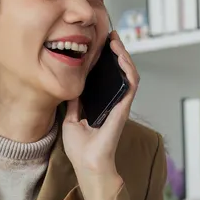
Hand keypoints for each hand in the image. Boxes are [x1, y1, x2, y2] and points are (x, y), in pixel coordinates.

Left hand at [62, 31, 139, 199]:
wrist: (87, 164)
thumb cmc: (81, 149)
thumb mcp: (70, 119)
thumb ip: (73, 103)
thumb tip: (68, 88)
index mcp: (102, 104)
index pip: (106, 77)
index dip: (105, 60)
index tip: (99, 44)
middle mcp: (114, 102)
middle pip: (119, 72)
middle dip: (116, 52)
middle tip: (109, 36)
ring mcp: (121, 104)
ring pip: (129, 74)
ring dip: (124, 56)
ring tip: (116, 41)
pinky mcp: (124, 107)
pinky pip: (131, 83)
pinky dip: (128, 68)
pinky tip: (120, 55)